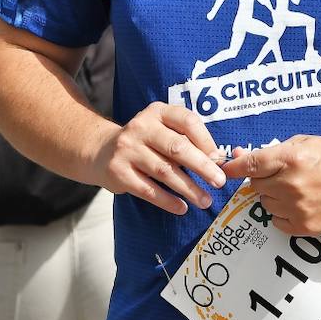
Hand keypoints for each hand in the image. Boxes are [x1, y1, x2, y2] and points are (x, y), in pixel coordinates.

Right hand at [90, 103, 226, 214]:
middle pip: (177, 147)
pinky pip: (148, 190)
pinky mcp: (118, 172)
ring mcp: (127, 150)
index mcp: (157, 112)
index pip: (187, 121)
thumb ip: (186, 139)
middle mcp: (141, 127)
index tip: (220, 158)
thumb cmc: (144, 142)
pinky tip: (182, 207)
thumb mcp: (162, 129)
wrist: (101, 151)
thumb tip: (217, 159)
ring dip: (188, 188)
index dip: (206, 140)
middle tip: (219, 182)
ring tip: (205, 200)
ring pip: (164, 171)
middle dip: (202, 166)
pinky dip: (167, 201)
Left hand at [220, 135, 320, 235]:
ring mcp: (297, 207)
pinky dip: (282, 213)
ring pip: (265, 203)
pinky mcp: (305, 226)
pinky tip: (300, 203)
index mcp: (291, 157)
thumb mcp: (305, 142)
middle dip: (264, 178)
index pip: (250, 164)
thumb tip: (241, 157)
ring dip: (274, 196)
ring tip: (297, 188)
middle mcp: (291, 183)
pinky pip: (277, 221)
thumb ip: (273, 151)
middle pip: (256, 185)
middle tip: (284, 174)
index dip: (234, 167)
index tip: (226, 169)